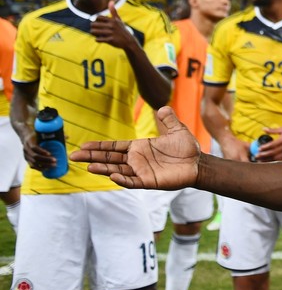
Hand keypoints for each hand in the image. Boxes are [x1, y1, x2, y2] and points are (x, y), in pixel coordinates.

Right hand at [22, 132, 56, 172]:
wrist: (25, 135)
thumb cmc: (37, 133)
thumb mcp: (42, 132)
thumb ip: (54, 134)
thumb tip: (68, 137)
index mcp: (29, 141)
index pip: (34, 147)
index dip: (42, 151)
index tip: (50, 153)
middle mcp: (26, 148)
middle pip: (35, 156)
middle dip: (45, 160)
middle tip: (55, 161)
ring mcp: (25, 154)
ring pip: (33, 162)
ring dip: (44, 165)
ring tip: (53, 165)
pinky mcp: (26, 159)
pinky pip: (32, 165)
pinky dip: (39, 168)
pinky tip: (46, 168)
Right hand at [69, 107, 200, 189]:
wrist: (198, 163)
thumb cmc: (186, 148)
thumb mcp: (177, 129)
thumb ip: (168, 119)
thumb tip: (162, 107)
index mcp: (139, 147)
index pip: (114, 147)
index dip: (99, 146)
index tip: (83, 145)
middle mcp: (136, 159)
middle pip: (110, 158)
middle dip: (92, 157)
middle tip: (74, 156)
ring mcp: (141, 171)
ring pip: (117, 170)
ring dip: (103, 168)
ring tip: (88, 166)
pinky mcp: (149, 181)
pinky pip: (132, 181)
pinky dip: (122, 179)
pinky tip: (112, 176)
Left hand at [90, 1, 135, 49]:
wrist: (129, 41)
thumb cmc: (121, 29)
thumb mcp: (118, 20)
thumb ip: (113, 11)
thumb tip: (111, 1)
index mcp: (112, 20)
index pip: (98, 17)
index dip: (96, 20)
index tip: (99, 23)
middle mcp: (112, 25)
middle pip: (93, 24)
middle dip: (93, 27)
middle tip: (96, 30)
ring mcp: (111, 33)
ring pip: (94, 31)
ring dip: (94, 33)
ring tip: (96, 34)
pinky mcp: (111, 40)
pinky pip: (98, 39)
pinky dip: (98, 39)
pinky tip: (101, 39)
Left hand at [256, 126, 281, 161]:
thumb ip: (273, 130)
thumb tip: (263, 129)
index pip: (273, 144)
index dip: (266, 147)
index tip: (259, 149)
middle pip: (273, 152)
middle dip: (264, 154)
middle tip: (256, 156)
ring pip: (276, 157)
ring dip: (267, 159)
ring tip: (260, 161)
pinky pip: (280, 160)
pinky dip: (273, 161)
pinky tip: (267, 162)